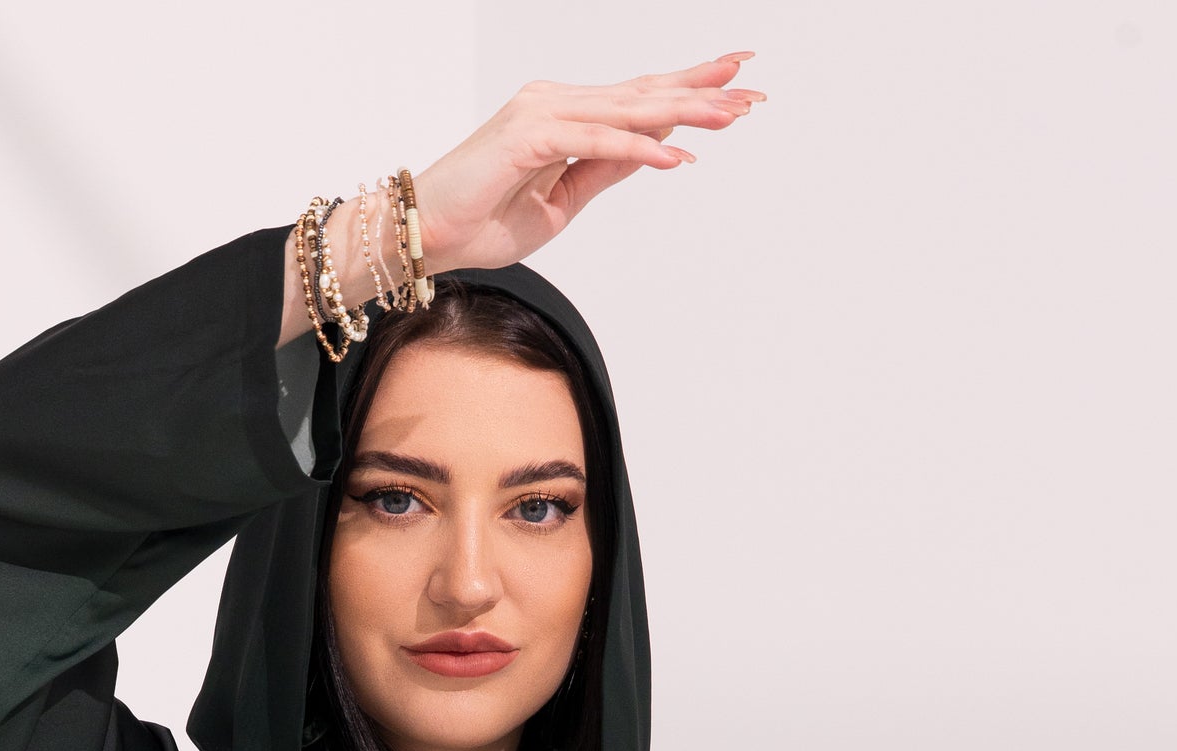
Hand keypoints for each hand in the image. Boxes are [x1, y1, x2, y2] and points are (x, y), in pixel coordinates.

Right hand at [416, 59, 764, 274]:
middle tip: (752, 88)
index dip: (687, 91)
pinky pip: (595, 141)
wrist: (424, 235)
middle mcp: (556, 102)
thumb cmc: (479, 222)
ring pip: (627, 110)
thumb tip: (651, 153)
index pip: (636, 100)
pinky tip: (675, 159)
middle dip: (700, 90)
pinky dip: (637, 150)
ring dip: (682, 114)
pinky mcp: (527, 136)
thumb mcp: (559, 205)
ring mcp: (541, 113)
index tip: (734, 89)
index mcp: (563, 116)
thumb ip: (602, 173)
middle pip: (641, 94)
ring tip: (731, 117)